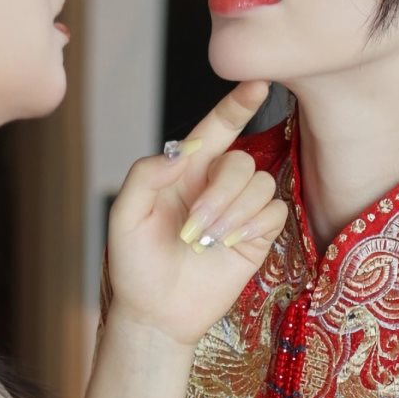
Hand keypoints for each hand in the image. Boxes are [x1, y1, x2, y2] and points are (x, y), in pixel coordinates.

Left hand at [104, 82, 289, 349]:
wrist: (155, 314)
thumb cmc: (135, 264)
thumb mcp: (124, 216)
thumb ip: (145, 176)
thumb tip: (180, 152)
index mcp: (184, 172)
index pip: (215, 129)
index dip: (236, 105)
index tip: (256, 83)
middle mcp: (214, 185)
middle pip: (241, 160)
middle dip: (222, 191)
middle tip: (196, 228)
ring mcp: (238, 211)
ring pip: (260, 184)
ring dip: (234, 212)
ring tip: (207, 242)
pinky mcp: (257, 237)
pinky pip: (274, 212)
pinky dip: (254, 224)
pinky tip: (230, 243)